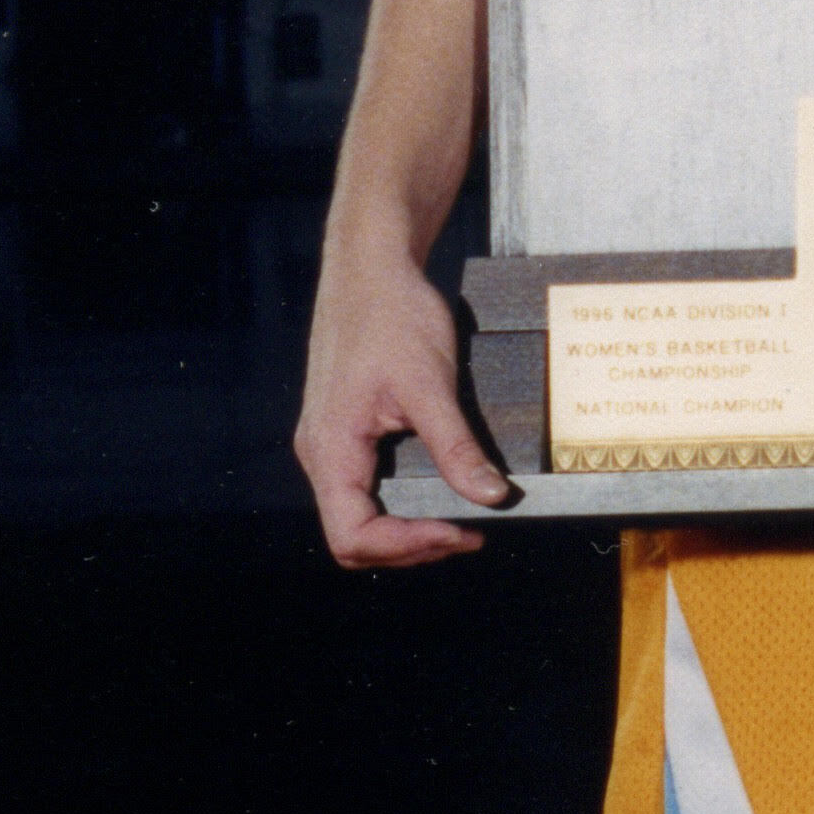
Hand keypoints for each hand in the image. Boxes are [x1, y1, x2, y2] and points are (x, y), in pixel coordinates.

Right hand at [296, 245, 504, 565]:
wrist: (371, 269)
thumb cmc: (391, 315)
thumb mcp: (431, 384)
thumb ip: (456, 446)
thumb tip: (490, 497)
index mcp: (331, 448)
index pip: (352, 535)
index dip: (406, 545)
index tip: (459, 530)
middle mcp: (323, 454)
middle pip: (355, 536)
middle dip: (412, 545)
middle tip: (470, 533)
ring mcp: (332, 445)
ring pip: (361, 516)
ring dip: (410, 528)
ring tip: (462, 519)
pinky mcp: (348, 433)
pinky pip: (368, 488)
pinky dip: (404, 503)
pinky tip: (444, 490)